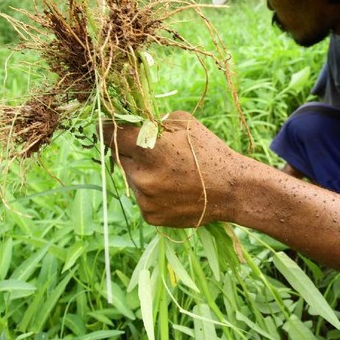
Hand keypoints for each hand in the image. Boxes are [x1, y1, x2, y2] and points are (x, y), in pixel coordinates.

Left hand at [103, 111, 242, 226]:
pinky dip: (152, 192)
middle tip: (154, 151)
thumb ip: (153, 123)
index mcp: (146, 147)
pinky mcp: (150, 216)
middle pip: (119, 157)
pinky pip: (142, 198)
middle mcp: (140, 174)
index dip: (108, 128)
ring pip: (131, 179)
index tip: (108, 126)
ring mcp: (144, 198)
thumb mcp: (183, 124)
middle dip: (131, 151)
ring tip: (171, 173)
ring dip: (142, 173)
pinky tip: (173, 189)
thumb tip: (131, 123)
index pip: (108, 134)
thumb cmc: (209, 150)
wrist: (232, 189)